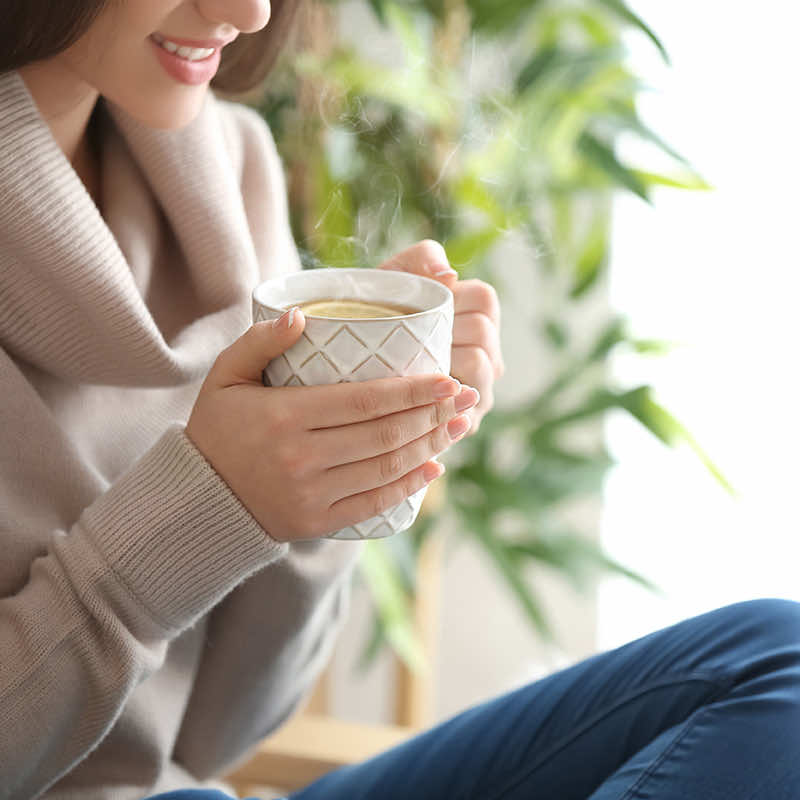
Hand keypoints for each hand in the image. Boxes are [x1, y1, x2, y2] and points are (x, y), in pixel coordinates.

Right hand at [186, 308, 479, 541]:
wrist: (198, 498)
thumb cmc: (217, 429)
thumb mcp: (224, 376)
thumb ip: (259, 341)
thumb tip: (302, 315)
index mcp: (283, 417)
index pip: (365, 401)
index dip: (413, 390)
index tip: (447, 377)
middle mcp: (301, 458)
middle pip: (385, 434)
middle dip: (433, 414)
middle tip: (466, 396)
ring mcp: (311, 495)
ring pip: (387, 468)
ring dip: (430, 446)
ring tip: (459, 425)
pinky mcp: (317, 521)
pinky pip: (374, 503)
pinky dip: (409, 486)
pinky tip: (433, 467)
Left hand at [380, 240, 503, 432]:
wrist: (343, 372)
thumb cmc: (374, 319)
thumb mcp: (395, 279)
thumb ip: (421, 259)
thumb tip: (449, 275)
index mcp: (476, 319)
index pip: (484, 299)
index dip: (455, 299)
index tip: (417, 308)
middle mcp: (487, 356)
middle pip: (483, 334)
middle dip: (446, 333)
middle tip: (406, 341)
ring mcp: (479, 391)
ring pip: (479, 368)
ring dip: (444, 364)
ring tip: (410, 366)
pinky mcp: (465, 424)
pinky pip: (462, 410)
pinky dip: (439, 402)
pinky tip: (412, 400)